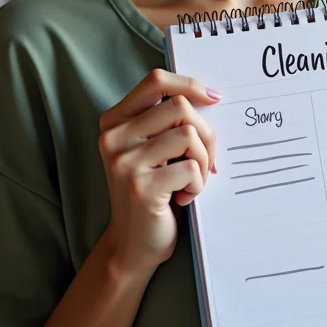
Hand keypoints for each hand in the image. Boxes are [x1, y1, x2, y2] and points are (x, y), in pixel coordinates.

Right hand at [97, 69, 220, 274]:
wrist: (133, 244)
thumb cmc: (153, 191)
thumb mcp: (152, 149)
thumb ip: (167, 121)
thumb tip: (211, 96)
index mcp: (115, 121)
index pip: (156, 81)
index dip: (190, 85)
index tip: (213, 99)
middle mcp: (113, 137)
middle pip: (179, 106)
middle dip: (205, 133)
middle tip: (206, 160)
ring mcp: (123, 162)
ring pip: (189, 135)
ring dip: (204, 161)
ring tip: (193, 180)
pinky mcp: (140, 187)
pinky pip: (191, 168)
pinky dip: (198, 185)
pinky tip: (184, 197)